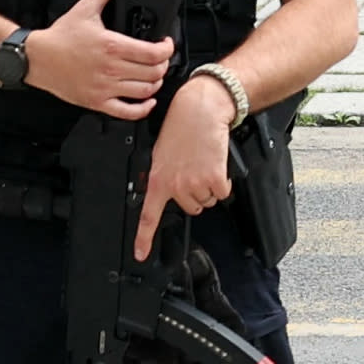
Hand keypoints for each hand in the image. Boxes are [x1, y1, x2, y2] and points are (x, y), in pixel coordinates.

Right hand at [20, 0, 170, 120]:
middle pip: (153, 73)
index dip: (166, 49)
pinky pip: (126, 112)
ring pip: (144, 91)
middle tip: (161, 59)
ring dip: (155, 84)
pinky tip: (146, 101)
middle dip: (162, 65)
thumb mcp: (85, 8)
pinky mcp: (96, 102)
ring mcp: (104, 88)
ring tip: (153, 75)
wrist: (37, 58)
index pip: (153, 53)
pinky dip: (141, 109)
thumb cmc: (60, 37)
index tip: (165, 44)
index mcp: (112, 46)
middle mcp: (110, 69)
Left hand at [135, 70, 239, 257]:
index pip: (148, 216)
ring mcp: (195, 183)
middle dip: (195, 193)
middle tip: (193, 170)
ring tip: (203, 163)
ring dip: (209, 186)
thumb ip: (160, 175)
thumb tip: (157, 190)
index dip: (143, 239)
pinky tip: (216, 165)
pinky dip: (223, 182)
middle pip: (191, 207)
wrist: (200, 109)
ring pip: (207, 200)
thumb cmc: (181, 126)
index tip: (140, 254)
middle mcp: (175, 185)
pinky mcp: (214, 177)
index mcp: (158, 179)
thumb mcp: (161, 152)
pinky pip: (222, 192)